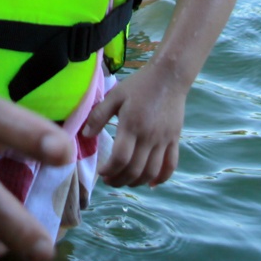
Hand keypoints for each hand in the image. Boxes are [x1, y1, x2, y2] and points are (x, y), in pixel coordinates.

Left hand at [82, 66, 185, 186]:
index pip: (120, 158)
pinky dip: (161, 179)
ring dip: (137, 182)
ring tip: (125, 181)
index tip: (101, 172)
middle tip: (109, 181)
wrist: (169, 76)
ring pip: (152, 172)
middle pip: (135, 170)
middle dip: (119, 180)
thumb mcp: (115, 95)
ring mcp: (164, 140)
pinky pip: (171, 165)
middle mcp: (149, 136)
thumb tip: (85, 135)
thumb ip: (99, 115)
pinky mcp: (175, 140)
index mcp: (132, 125)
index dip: (109, 170)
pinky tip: (151, 184)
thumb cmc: (139, 85)